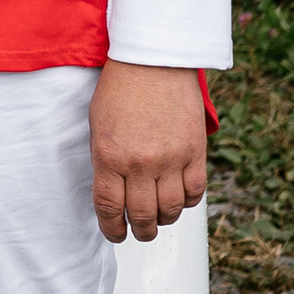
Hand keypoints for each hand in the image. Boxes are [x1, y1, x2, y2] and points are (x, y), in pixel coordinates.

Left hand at [90, 63, 208, 245]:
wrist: (155, 59)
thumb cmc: (121, 88)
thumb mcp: (98, 126)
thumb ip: (105, 162)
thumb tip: (113, 194)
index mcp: (110, 156)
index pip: (109, 208)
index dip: (112, 229)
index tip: (115, 234)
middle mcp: (141, 163)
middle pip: (142, 216)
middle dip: (140, 230)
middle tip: (139, 231)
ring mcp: (171, 159)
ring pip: (171, 210)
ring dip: (165, 219)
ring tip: (160, 217)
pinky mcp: (195, 151)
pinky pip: (195, 192)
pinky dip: (188, 201)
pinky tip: (180, 197)